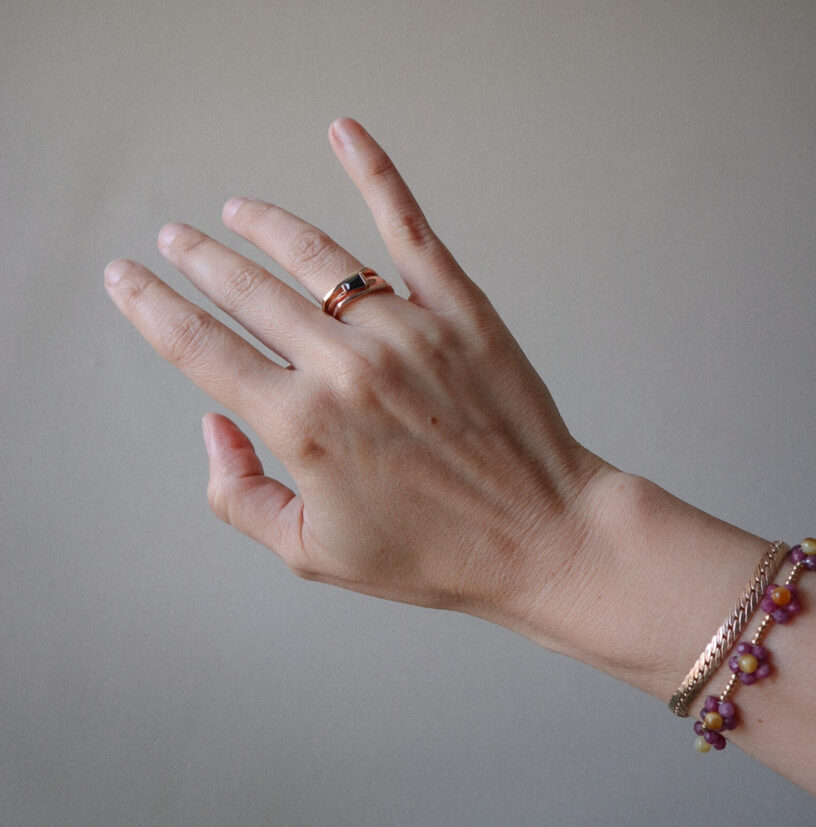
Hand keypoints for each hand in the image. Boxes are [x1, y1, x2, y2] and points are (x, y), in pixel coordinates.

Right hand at [104, 118, 609, 625]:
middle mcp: (347, 369)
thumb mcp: (313, 552)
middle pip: (249, 291)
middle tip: (176, 238)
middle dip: (199, 259)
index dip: (153, 308)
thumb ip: (241, 496)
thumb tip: (214, 426)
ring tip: (237, 211)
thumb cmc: (433, 555)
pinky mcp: (461, 310)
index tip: (126, 279)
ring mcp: (407, 331)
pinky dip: (374, 173)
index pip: (202, 349)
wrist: (540, 536)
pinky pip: (409, 228)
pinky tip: (344, 134)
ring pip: (316, 257)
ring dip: (264, 227)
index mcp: (304, 428)